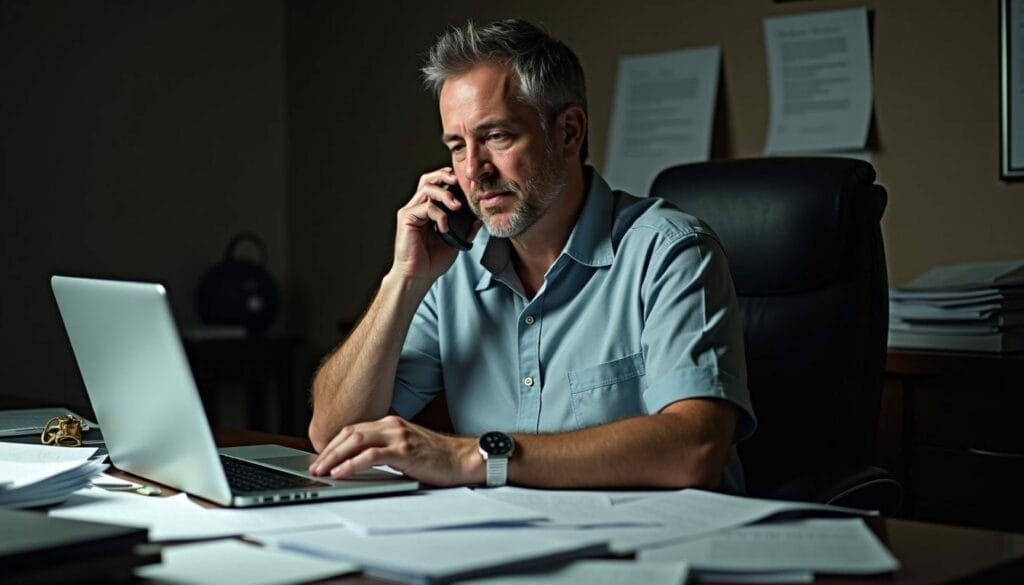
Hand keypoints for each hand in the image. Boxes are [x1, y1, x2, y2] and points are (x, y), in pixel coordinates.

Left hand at [308, 415, 481, 486]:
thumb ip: (384, 450)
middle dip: (328, 451)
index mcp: (390, 423)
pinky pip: (371, 456)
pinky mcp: (404, 451)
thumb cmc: (437, 458)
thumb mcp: (405, 449)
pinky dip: (352, 464)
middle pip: (350, 434)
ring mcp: (398, 436)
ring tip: (322, 471)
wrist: (462, 459)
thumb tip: (359, 463)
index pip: (353, 430)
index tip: (321, 459)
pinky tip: (341, 473)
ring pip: (356, 442)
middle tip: (315, 467)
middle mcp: (392, 425)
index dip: (333, 444)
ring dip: (334, 457)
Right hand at [391, 167, 480, 282]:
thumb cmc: (433, 260)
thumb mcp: (456, 242)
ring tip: (456, 206)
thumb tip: (479, 219)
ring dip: (444, 194)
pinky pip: (426, 208)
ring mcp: (411, 212)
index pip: (436, 185)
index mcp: (428, 210)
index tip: (464, 181)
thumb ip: (466, 229)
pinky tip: (444, 228)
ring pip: (427, 189)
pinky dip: (439, 216)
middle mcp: (418, 207)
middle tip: (458, 180)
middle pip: (428, 180)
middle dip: (443, 175)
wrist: (419, 276)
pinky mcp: (406, 218)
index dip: (448, 179)